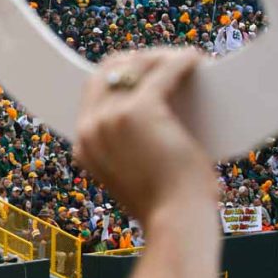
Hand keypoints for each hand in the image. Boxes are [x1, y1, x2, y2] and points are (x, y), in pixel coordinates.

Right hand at [75, 49, 216, 223]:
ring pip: (133, 66)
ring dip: (158, 57)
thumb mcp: (129, 176)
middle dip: (133, 60)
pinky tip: (194, 60)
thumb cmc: (163, 204)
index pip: (93, 92)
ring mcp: (111, 117)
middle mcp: (90, 127)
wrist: (174, 220)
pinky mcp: (140, 110)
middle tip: (162, 61)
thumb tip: (146, 126)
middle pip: (106, 71)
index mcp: (83, 145)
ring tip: (182, 61)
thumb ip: (124, 150)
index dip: (118, 76)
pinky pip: (162, 72)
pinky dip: (179, 62)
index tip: (142, 71)